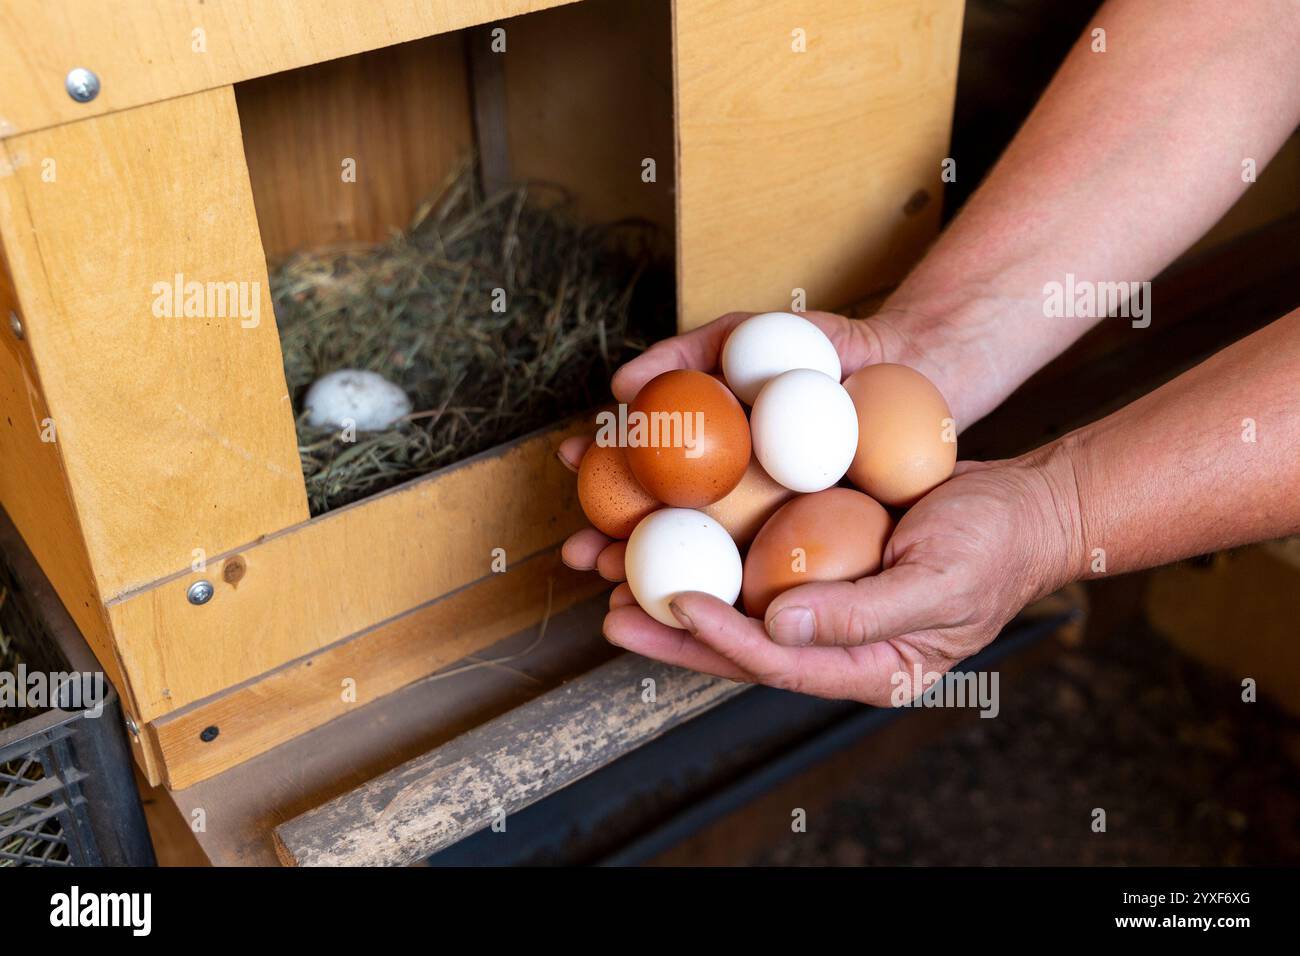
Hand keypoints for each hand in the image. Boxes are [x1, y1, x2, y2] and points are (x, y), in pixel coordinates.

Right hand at [557, 309, 933, 578]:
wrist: (913, 370)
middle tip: (578, 554)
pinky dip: (725, 594)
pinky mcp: (812, 549)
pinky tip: (690, 607)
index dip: (600, 467)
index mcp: (710, 445)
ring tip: (614, 593)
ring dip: (652, 582)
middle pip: (658, 525)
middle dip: (610, 545)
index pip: (640, 463)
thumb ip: (687, 350)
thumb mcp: (751, 336)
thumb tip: (620, 385)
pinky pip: (763, 576)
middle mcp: (730, 490)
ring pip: (702, 562)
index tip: (566, 462)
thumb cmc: (831, 347)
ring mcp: (769, 523)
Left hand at [600, 444, 1082, 702]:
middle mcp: (836, 642)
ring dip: (677, 594)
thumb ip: (863, 614)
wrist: (1023, 505)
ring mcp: (825, 603)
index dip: (722, 638)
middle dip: (674, 632)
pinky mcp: (818, 562)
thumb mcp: (940, 581)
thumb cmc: (995, 545)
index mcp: (868, 667)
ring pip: (738, 605)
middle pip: (740, 644)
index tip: (675, 605)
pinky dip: (711, 551)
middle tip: (612, 615)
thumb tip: (779, 625)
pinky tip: (669, 533)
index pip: (780, 663)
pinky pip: (755, 562)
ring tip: (615, 578)